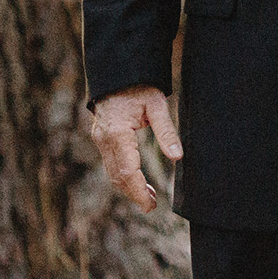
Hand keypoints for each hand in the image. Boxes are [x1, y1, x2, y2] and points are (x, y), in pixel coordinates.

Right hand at [90, 85, 181, 212]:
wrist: (118, 72)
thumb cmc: (140, 86)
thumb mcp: (157, 105)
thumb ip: (166, 131)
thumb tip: (177, 156)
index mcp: (117, 133)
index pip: (127, 171)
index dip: (138, 190)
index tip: (150, 205)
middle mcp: (104, 139)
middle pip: (117, 176)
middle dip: (134, 193)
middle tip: (152, 206)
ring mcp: (100, 139)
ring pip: (112, 172)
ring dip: (129, 186)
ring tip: (149, 197)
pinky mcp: (101, 138)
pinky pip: (111, 163)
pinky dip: (123, 175)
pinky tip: (138, 180)